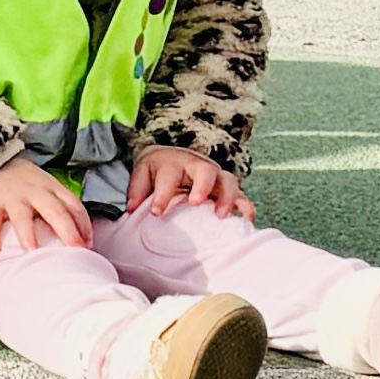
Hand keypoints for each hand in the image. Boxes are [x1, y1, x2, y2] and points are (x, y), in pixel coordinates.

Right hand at [0, 156, 93, 255]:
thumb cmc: (25, 184)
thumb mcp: (47, 188)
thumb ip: (62, 207)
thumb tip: (82, 239)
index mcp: (52, 188)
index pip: (74, 206)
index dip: (83, 226)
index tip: (87, 246)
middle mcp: (35, 191)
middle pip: (54, 211)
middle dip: (67, 232)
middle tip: (75, 251)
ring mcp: (12, 197)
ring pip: (21, 217)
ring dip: (28, 235)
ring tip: (32, 253)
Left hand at [126, 145, 248, 221]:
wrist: (171, 158)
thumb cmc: (157, 172)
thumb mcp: (143, 175)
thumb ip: (137, 190)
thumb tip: (132, 209)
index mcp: (173, 163)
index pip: (169, 176)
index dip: (163, 194)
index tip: (157, 212)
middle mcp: (197, 167)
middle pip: (205, 171)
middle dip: (202, 187)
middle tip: (196, 203)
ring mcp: (216, 177)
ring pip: (229, 180)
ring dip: (227, 197)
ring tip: (221, 215)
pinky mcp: (228, 188)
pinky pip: (242, 195)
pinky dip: (246, 206)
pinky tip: (247, 221)